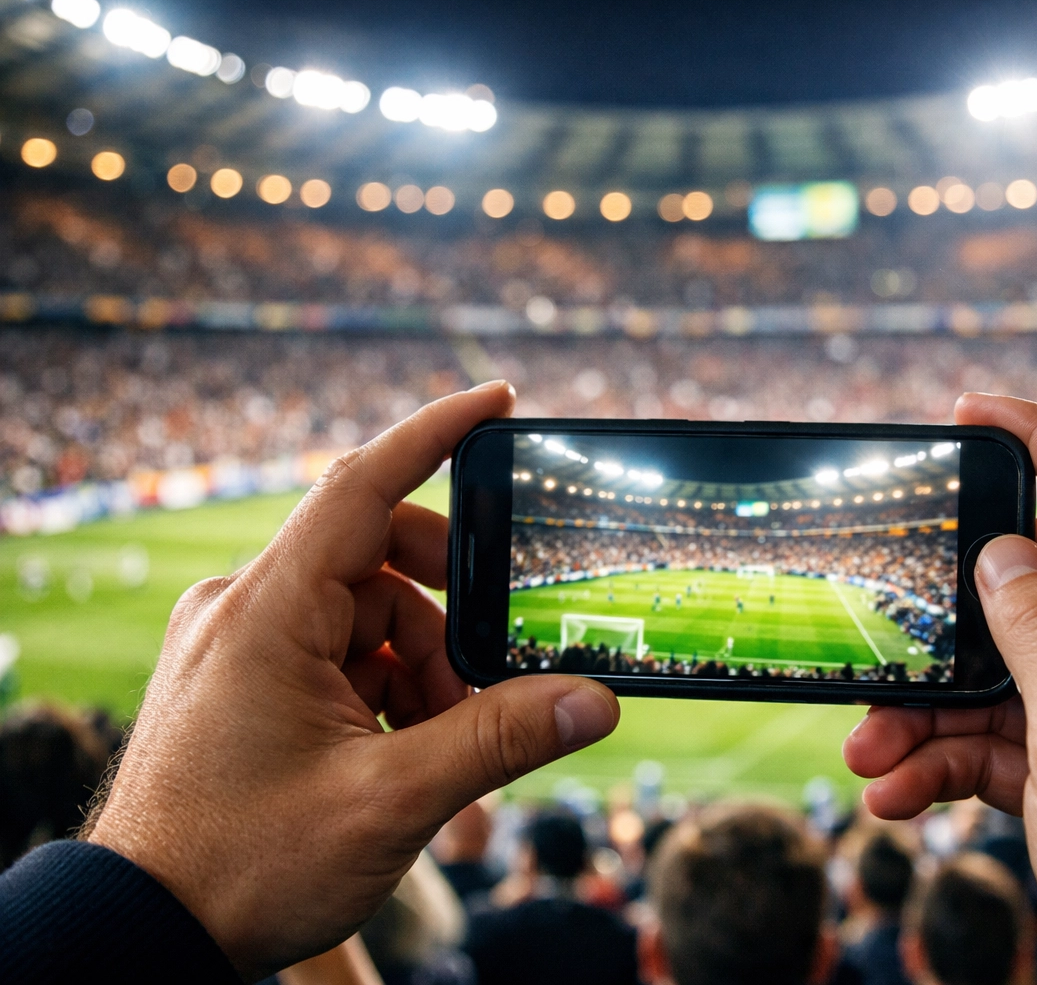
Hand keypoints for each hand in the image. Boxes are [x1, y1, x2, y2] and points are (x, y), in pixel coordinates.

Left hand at [88, 382, 619, 979]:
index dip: (436, 433)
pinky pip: (334, 653)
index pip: (362, 483)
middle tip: (483, 689)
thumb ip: (499, 739)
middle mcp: (242, 608)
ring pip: (365, 617)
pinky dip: (382, 691)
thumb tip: (593, 701)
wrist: (147, 931)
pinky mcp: (237, 677)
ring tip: (433, 755)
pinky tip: (396, 756)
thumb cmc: (244, 866)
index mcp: (267, 611)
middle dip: (447, 620)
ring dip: (419, 672)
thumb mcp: (389, 801)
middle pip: (379, 560)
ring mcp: (236, 642)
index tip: (499, 401)